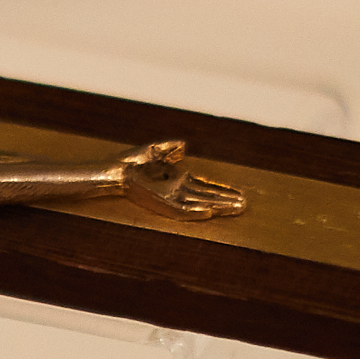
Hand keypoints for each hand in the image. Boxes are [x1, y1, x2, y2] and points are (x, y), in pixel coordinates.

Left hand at [116, 142, 247, 221]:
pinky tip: (210, 212)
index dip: (221, 191)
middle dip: (226, 201)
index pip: (204, 187)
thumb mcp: (154, 150)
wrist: (114, 170)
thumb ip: (170, 148)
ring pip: (199, 204)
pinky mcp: (160, 203)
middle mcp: (176, 190)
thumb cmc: (129, 163)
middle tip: (245, 205)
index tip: (238, 194)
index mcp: (176, 179)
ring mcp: (169, 197)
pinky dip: (195, 212)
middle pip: (207, 197)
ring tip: (236, 208)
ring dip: (218, 206)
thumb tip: (183, 145)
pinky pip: (181, 210)